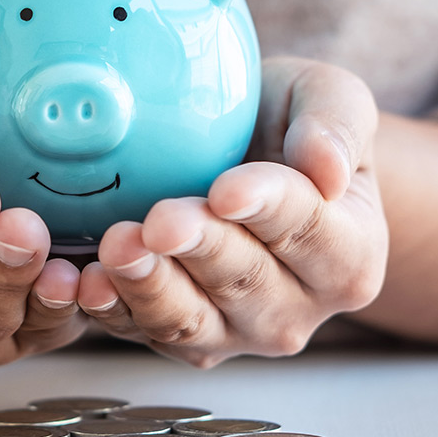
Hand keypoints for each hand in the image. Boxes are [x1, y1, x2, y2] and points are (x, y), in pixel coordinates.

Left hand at [76, 57, 387, 366]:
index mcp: (351, 253)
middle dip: (198, 250)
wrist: (252, 160)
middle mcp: (302, 308)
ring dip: (149, 288)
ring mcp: (241, 333)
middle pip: (245, 282)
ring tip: (115, 248)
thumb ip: (338, 122)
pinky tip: (86, 282)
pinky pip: (145, 335)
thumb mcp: (329, 97)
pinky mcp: (186, 339)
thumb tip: (327, 166)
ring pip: (192, 322)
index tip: (226, 190)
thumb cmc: (291, 126)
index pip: (309, 230)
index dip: (266, 209)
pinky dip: (112, 312)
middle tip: (158, 220)